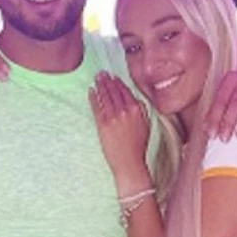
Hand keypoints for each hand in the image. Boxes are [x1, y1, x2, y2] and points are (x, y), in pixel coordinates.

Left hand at [89, 72, 151, 194]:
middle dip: (107, 81)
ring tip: (96, 79)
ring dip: (100, 86)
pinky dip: (93, 98)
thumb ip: (139, 110)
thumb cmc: (138, 146)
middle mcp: (125, 110)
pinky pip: (96, 107)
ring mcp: (113, 117)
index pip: (126, 91)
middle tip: (102, 74)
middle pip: (114, 91)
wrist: (129, 162)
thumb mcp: (145, 124)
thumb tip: (133, 100)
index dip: (118, 82)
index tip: (114, 77)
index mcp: (137, 109)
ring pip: (105, 96)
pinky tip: (91, 91)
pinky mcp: (102, 124)